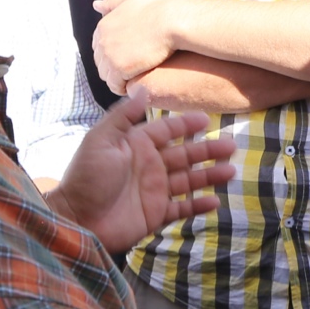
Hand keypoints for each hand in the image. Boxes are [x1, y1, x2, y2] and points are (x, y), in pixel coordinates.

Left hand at [45, 87, 237, 253]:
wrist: (77, 219)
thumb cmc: (87, 178)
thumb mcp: (101, 141)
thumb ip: (123, 116)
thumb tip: (144, 89)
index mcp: (137, 146)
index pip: (166, 131)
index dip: (186, 124)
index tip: (207, 119)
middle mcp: (149, 166)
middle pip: (185, 155)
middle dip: (208, 150)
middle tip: (232, 147)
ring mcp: (154, 191)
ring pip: (189, 180)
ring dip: (210, 175)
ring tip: (231, 172)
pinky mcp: (156, 215)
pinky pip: (182, 208)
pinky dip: (199, 205)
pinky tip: (216, 201)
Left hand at [92, 0, 183, 92]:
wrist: (170, 22)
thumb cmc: (156, 9)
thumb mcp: (131, 0)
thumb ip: (112, 3)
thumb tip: (95, 5)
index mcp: (103, 26)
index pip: (99, 47)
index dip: (111, 54)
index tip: (124, 57)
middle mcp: (102, 41)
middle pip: (101, 63)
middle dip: (112, 68)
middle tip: (129, 71)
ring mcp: (109, 56)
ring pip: (106, 76)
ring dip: (117, 79)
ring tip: (131, 79)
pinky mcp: (120, 69)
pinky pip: (116, 85)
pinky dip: (122, 88)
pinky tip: (133, 86)